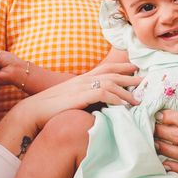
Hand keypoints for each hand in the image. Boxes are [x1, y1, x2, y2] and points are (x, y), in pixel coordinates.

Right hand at [0, 68, 138, 146]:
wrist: (33, 111)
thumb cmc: (50, 109)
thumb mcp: (69, 100)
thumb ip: (83, 99)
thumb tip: (97, 106)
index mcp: (81, 79)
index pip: (105, 68)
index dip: (121, 66)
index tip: (135, 67)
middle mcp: (83, 79)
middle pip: (112, 73)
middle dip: (130, 75)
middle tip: (145, 79)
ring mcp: (81, 87)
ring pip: (111, 83)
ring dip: (126, 91)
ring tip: (138, 99)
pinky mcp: (80, 96)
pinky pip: (103, 94)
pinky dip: (115, 99)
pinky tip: (124, 106)